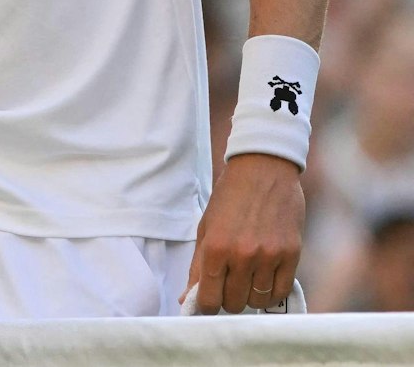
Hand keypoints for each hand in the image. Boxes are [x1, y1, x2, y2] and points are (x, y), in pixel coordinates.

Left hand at [182, 153, 304, 313]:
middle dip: (227, 300)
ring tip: (246, 280)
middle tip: (227, 287)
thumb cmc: (229, 198)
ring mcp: (269, 256)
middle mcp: (242, 255)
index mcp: (216, 248)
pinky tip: (263, 280)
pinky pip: (281, 291)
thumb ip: (198, 266)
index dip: (205, 306)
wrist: (263, 170)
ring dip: (249, 296)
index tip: (206, 304)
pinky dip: (271, 292)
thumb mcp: (205, 228)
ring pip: (258, 300)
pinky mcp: (292, 255)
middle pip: (233, 303)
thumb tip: (186, 298)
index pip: (209, 299)